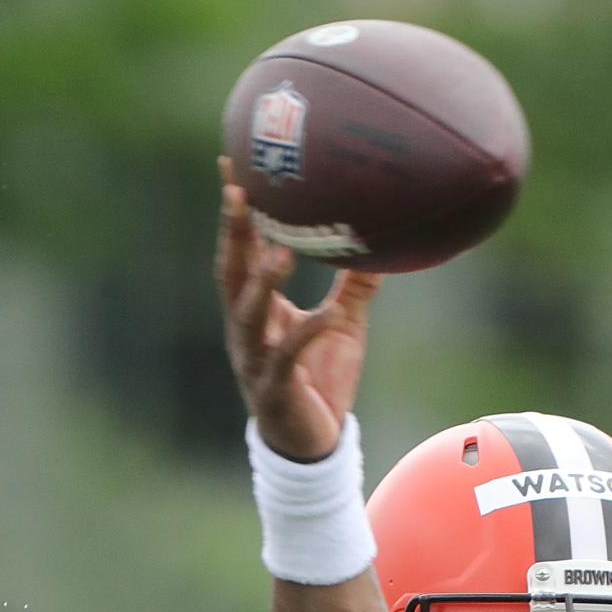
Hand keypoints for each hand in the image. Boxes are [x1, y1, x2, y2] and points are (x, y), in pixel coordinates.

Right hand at [215, 156, 380, 458]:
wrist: (314, 446)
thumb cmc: (320, 381)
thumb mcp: (343, 326)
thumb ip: (355, 286)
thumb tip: (381, 243)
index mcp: (255, 309)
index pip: (238, 252)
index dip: (235, 212)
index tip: (233, 166)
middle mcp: (246, 330)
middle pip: (230, 273)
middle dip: (233, 233)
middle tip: (240, 191)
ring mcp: (256, 360)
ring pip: (249, 314)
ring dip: (262, 282)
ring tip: (280, 253)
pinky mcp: (276, 389)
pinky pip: (289, 356)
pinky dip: (309, 334)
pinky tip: (329, 315)